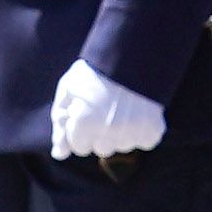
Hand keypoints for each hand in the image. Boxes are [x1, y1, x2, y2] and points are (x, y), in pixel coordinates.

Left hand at [49, 61, 165, 159]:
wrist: (130, 57)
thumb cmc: (93, 73)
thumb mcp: (68, 92)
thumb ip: (60, 123)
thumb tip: (58, 154)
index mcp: (85, 123)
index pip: (79, 147)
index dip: (80, 130)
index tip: (85, 114)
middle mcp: (109, 132)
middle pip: (101, 149)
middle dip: (99, 134)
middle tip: (103, 110)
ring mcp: (133, 133)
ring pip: (122, 146)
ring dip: (119, 133)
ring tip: (120, 108)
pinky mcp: (153, 130)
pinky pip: (144, 142)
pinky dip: (140, 131)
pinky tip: (136, 112)